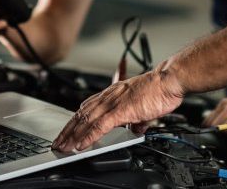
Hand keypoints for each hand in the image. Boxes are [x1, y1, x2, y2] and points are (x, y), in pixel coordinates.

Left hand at [53, 64, 184, 151]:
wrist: (168, 80)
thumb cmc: (158, 89)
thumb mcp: (143, 106)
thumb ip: (136, 119)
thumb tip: (135, 130)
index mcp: (112, 93)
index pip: (87, 108)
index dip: (75, 120)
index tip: (67, 130)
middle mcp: (108, 96)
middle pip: (81, 114)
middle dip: (68, 130)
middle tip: (58, 142)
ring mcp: (113, 103)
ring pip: (86, 121)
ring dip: (73, 135)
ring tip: (64, 146)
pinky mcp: (120, 111)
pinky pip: (99, 126)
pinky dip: (88, 136)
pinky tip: (81, 144)